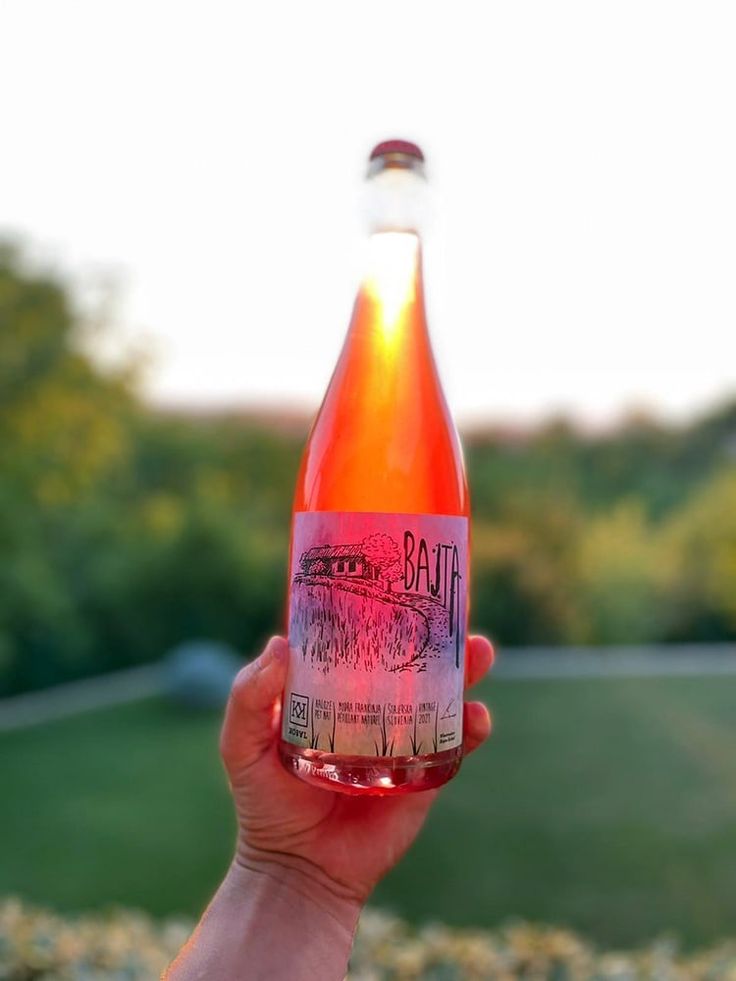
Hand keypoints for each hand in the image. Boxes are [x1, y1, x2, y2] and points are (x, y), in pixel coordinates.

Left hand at [220, 634, 493, 907]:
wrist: (297, 869)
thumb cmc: (265, 800)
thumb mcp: (241, 743)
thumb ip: (249, 697)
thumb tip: (282, 644)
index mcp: (333, 691)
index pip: (361, 640)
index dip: (381, 609)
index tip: (399, 579)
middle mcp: (372, 707)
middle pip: (411, 660)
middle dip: (437, 633)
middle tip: (453, 610)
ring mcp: (402, 738)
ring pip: (443, 694)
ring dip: (466, 670)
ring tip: (478, 651)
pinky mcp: (425, 774)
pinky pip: (457, 745)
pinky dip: (473, 728)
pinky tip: (476, 718)